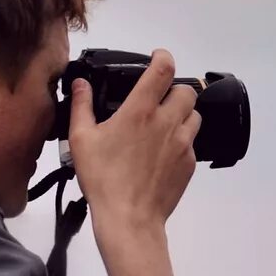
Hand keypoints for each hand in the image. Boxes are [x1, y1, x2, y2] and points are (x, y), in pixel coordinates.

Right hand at [66, 49, 199, 235]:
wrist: (130, 219)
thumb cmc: (103, 180)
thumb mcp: (81, 140)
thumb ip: (81, 106)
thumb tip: (80, 85)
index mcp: (140, 111)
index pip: (163, 69)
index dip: (163, 56)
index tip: (158, 57)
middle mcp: (167, 122)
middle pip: (187, 90)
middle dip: (174, 89)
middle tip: (158, 99)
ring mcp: (182, 143)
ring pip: (194, 115)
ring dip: (182, 113)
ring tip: (162, 125)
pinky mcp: (190, 163)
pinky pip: (192, 142)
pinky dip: (181, 140)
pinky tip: (163, 152)